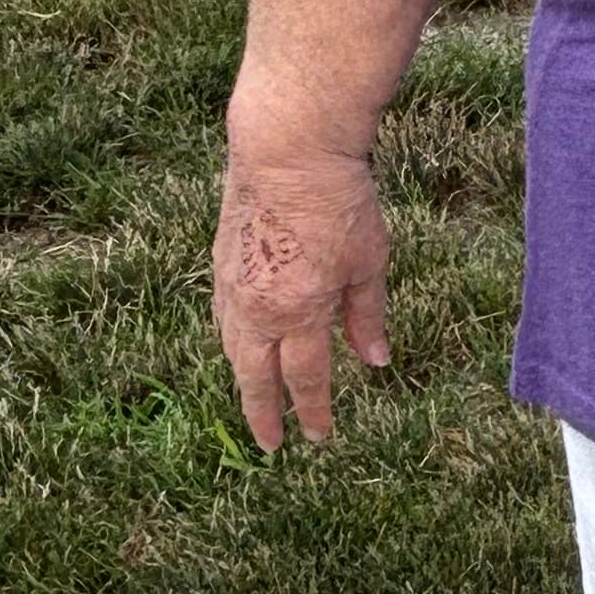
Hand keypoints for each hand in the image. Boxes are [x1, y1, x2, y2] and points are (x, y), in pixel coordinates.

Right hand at [214, 145, 390, 445]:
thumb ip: (366, 315)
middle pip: (255, 376)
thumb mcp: (368, 262)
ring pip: (232, 347)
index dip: (313, 411)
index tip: (316, 436)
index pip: (306, 379)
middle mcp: (257, 308)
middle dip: (264, 413)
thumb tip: (375, 360)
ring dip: (244, 378)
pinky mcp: (219, 261)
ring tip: (256, 398)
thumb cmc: (337, 202)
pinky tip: (240, 344)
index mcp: (298, 312)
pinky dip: (232, 340)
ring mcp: (232, 285)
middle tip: (271, 442)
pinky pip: (222, 316)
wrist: (285, 151)